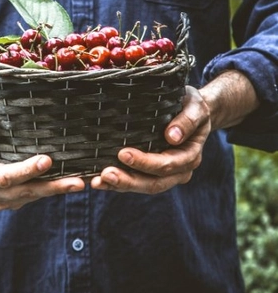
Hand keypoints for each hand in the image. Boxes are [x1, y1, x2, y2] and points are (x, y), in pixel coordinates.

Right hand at [0, 91, 84, 209]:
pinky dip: (52, 189)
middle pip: (21, 192)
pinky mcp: (13, 195)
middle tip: (77, 182)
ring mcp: (1, 196)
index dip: (24, 171)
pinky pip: (33, 195)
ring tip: (80, 184)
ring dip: (55, 191)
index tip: (47, 160)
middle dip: (50, 187)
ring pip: (30, 197)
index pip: (2, 177)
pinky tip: (71, 182)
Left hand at [91, 86, 210, 193]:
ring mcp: (165, 175)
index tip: (123, 154)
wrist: (192, 111)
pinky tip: (98, 181)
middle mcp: (179, 170)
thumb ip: (187, 120)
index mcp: (190, 156)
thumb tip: (173, 136)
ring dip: (119, 185)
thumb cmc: (192, 106)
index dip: (145, 162)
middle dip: (128, 180)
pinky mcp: (151, 173)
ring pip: (142, 186)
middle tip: (105, 174)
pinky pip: (134, 181)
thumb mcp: (195, 107)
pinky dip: (117, 183)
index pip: (167, 165)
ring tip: (97, 181)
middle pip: (153, 183)